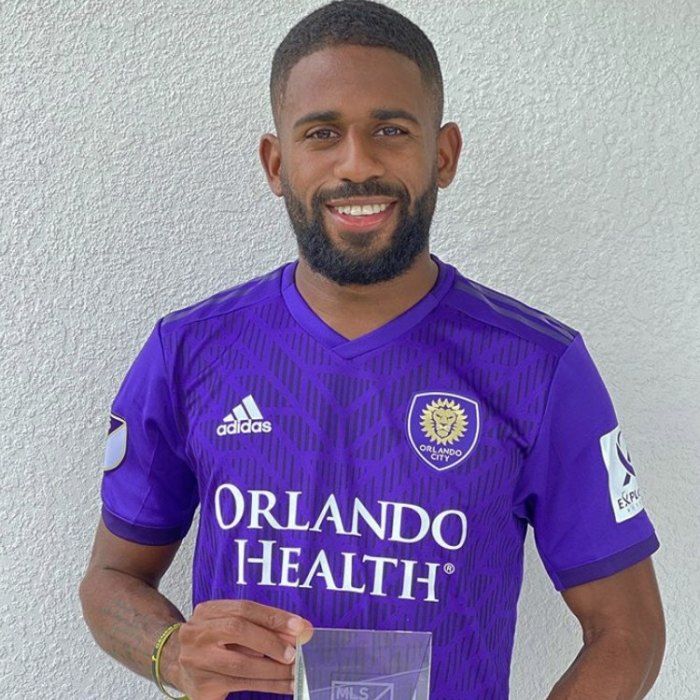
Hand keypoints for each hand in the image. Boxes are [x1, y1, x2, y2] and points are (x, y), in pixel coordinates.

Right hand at [165, 600, 313, 699]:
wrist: (175, 664)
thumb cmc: (213, 642)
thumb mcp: (231, 626)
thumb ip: (262, 626)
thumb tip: (300, 631)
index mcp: (207, 612)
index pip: (245, 608)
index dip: (274, 616)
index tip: (300, 626)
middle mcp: (198, 633)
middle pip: (239, 630)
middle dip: (272, 641)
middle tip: (294, 652)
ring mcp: (197, 660)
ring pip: (241, 664)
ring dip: (274, 669)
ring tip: (295, 672)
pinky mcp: (202, 686)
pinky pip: (242, 684)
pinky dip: (268, 684)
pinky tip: (285, 685)